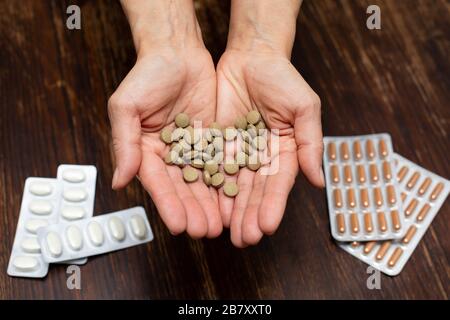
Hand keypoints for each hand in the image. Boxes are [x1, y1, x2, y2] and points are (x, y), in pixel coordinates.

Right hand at [108, 46, 221, 238]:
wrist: (177, 52)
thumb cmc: (147, 75)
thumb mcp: (126, 106)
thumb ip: (124, 144)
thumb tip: (118, 182)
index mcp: (146, 151)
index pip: (157, 183)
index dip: (168, 204)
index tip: (179, 225)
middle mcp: (169, 154)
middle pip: (182, 188)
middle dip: (193, 210)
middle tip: (205, 231)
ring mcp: (192, 148)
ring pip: (203, 181)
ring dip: (210, 204)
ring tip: (220, 224)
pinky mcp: (212, 140)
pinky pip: (220, 163)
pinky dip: (226, 182)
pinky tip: (234, 199)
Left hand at [216, 49, 323, 246]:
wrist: (251, 57)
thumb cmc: (282, 78)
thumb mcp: (303, 107)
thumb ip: (310, 142)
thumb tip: (319, 181)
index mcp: (284, 152)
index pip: (278, 184)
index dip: (273, 205)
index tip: (267, 226)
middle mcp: (260, 157)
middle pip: (254, 191)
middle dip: (249, 215)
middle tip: (244, 239)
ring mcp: (238, 152)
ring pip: (233, 185)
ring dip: (229, 209)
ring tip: (225, 232)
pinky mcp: (217, 143)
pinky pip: (212, 168)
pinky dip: (210, 187)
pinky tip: (207, 206)